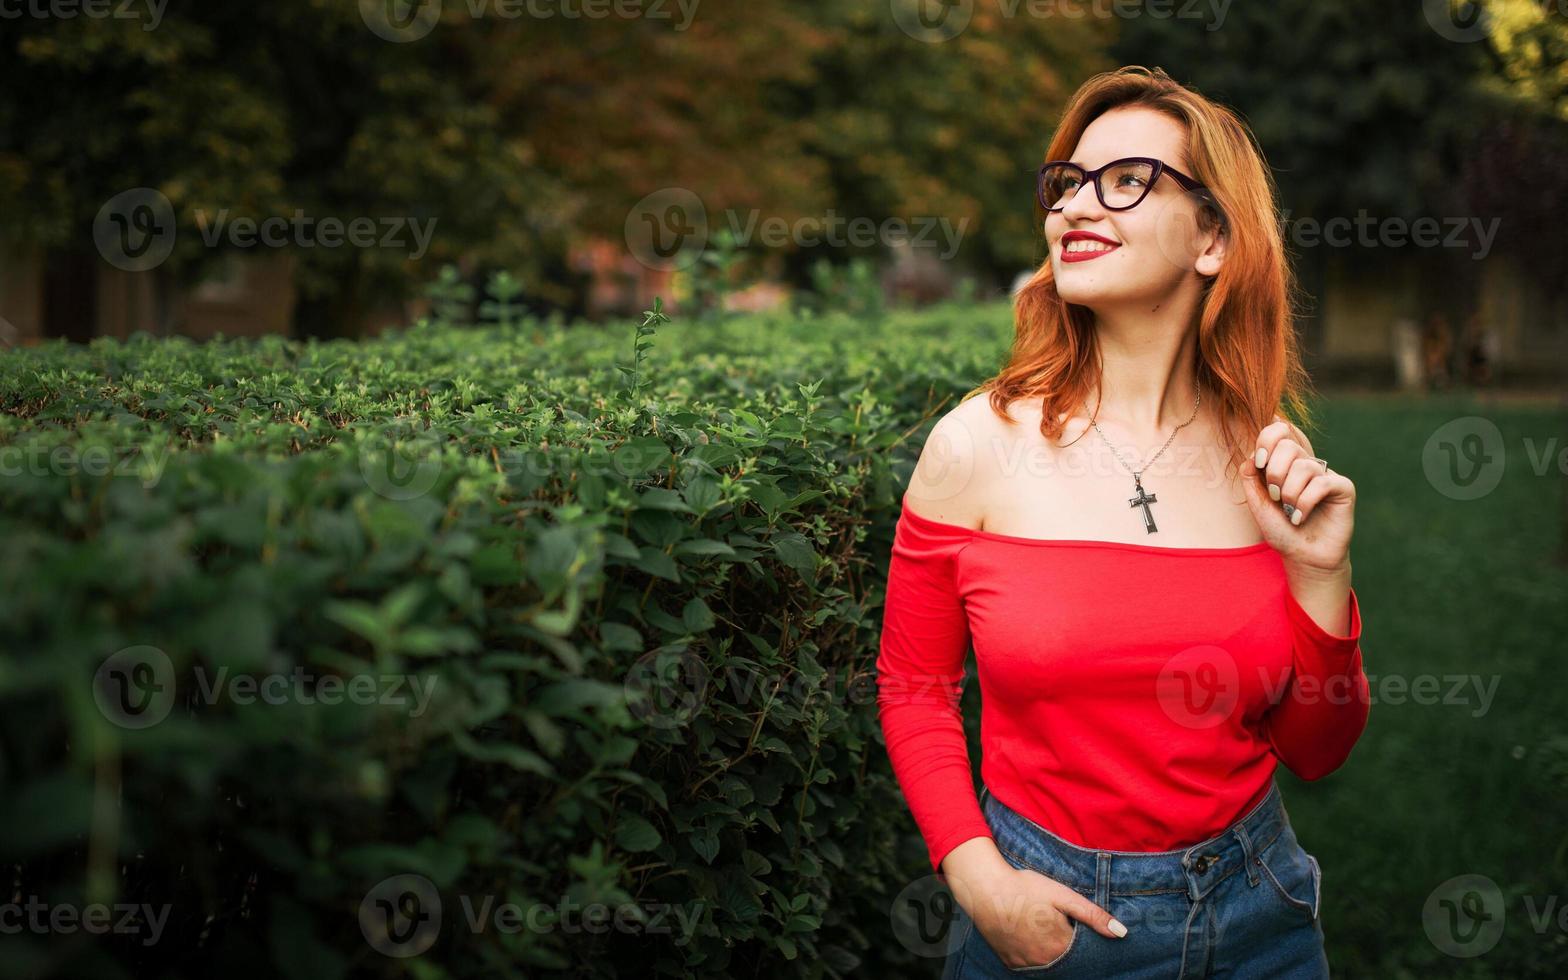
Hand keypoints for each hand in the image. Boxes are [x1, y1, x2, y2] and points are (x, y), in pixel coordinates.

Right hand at [966, 864, 1126, 969]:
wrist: (984, 889)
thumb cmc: (1024, 888)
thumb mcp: (1062, 895)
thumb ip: (1092, 915)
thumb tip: (1121, 933)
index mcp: (1061, 946)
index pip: (1085, 950)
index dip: (1084, 936)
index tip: (1075, 922)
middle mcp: (1045, 962)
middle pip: (1067, 959)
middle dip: (1069, 946)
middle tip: (1057, 923)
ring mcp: (1026, 964)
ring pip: (1050, 964)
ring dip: (1053, 952)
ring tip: (1043, 928)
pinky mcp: (1011, 963)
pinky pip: (1031, 966)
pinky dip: (1035, 955)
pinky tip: (1030, 937)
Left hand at [1242, 415, 1354, 574]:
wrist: (1302, 557)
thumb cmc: (1281, 530)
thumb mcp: (1258, 503)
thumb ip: (1251, 477)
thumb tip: (1252, 454)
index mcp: (1285, 463)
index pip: (1279, 431)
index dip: (1266, 440)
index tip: (1259, 464)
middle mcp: (1306, 464)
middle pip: (1288, 446)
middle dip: (1275, 473)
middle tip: (1275, 497)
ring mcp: (1326, 474)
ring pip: (1304, 466)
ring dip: (1290, 493)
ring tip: (1290, 511)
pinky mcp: (1343, 487)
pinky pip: (1322, 482)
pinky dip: (1305, 502)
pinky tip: (1300, 517)